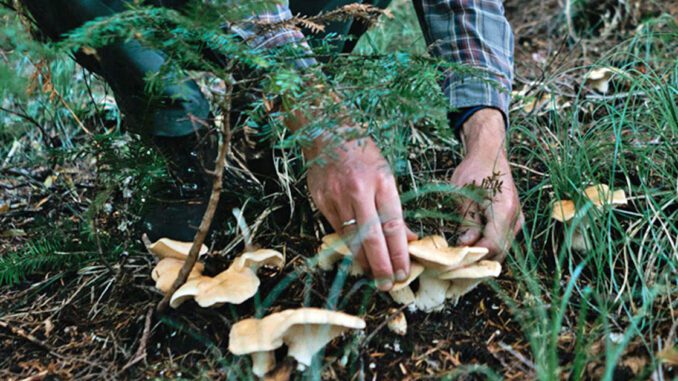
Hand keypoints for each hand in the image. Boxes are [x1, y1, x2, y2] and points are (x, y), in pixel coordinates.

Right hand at [305, 133, 416, 289]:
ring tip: (374, 276)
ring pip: (351, 240)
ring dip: (364, 261)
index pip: (393, 227)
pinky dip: (349, 246)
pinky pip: (337, 231)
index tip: (404, 271)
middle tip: (389, 284)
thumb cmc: (362, 153)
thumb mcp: (386, 175)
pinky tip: (357, 256)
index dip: (399, 253)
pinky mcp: (321, 202)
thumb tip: (408, 239)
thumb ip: (395, 209)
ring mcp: (336, 198)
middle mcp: (358, 192)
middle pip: (372, 238)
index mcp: (381, 182)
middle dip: (381, 266)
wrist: (327, 133)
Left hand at [451, 109, 523, 260]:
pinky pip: (501, 242)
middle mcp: (516, 217)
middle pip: (499, 252)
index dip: (475, 257)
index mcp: (504, 209)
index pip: (493, 244)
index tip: (456, 262)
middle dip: (478, 262)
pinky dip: (487, 249)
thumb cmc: (474, 170)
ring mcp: (517, 220)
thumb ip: (467, 221)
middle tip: (456, 270)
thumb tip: (464, 245)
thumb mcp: (463, 194)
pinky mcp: (513, 221)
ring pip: (501, 249)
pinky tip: (470, 251)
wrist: (490, 154)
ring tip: (461, 262)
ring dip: (482, 257)